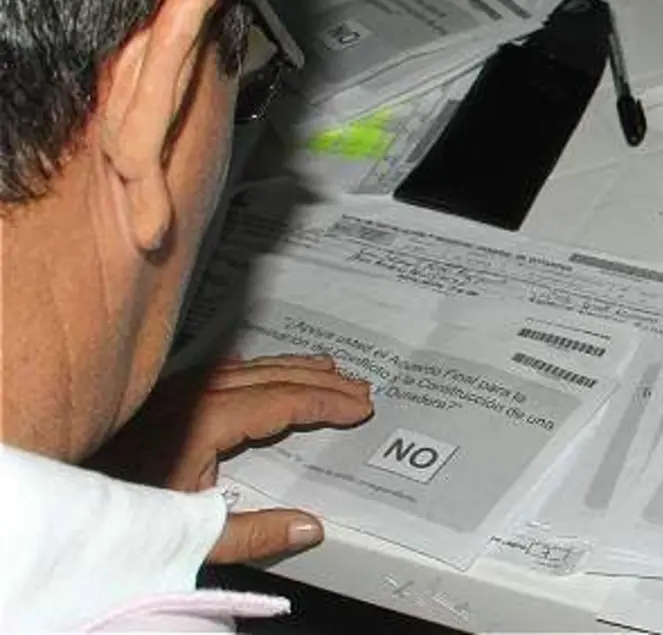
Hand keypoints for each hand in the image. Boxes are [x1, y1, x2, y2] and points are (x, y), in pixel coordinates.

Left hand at [86, 354, 372, 563]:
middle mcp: (191, 398)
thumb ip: (253, 534)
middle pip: (269, 377)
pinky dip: (252, 367)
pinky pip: (218, 371)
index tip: (359, 406)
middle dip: (319, 380)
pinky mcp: (158, 399)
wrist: (65, 501)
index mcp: (205, 424)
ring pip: (245, 368)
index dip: (324, 403)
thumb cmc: (122, 518)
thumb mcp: (189, 534)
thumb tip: (313, 527)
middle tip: (359, 385)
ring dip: (291, 368)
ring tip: (329, 367)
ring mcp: (172, 393)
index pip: (280, 403)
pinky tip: (258, 365)